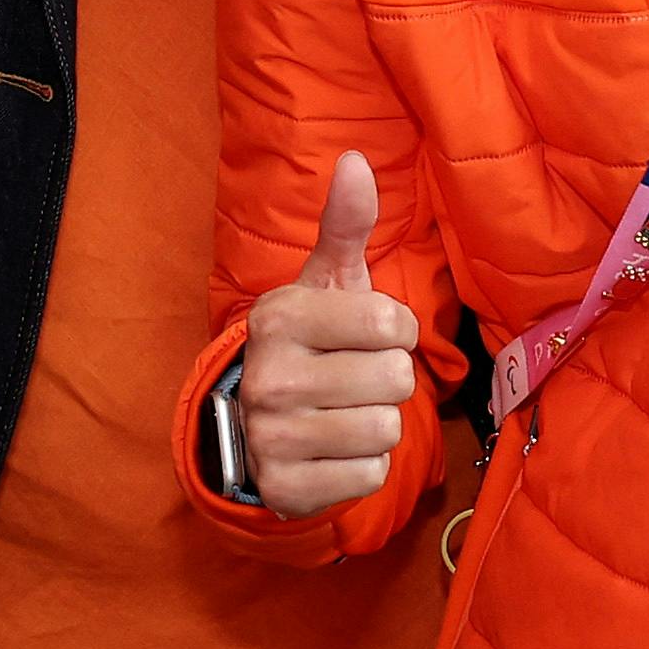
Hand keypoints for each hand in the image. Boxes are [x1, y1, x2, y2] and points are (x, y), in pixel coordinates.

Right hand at [238, 151, 419, 517]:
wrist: (253, 424)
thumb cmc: (310, 342)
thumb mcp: (326, 282)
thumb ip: (345, 224)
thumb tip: (356, 160)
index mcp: (281, 317)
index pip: (391, 322)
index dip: (394, 331)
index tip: (364, 335)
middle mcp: (269, 377)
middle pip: (395, 378)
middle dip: (387, 379)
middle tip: (352, 379)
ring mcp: (272, 437)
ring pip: (386, 428)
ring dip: (378, 422)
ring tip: (343, 412)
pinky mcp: (286, 488)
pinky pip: (370, 474)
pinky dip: (363, 465)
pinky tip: (333, 450)